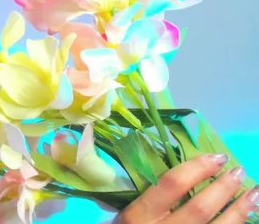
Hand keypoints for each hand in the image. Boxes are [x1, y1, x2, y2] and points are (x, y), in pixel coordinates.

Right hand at [114, 154, 258, 222]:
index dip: (198, 168)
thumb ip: (150, 198)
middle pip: (200, 207)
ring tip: (254, 194)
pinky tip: (245, 218)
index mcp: (140, 215)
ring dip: (241, 210)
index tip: (217, 157)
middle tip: (238, 171)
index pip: (172, 184)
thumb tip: (186, 174)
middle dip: (224, 188)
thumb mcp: (128, 216)